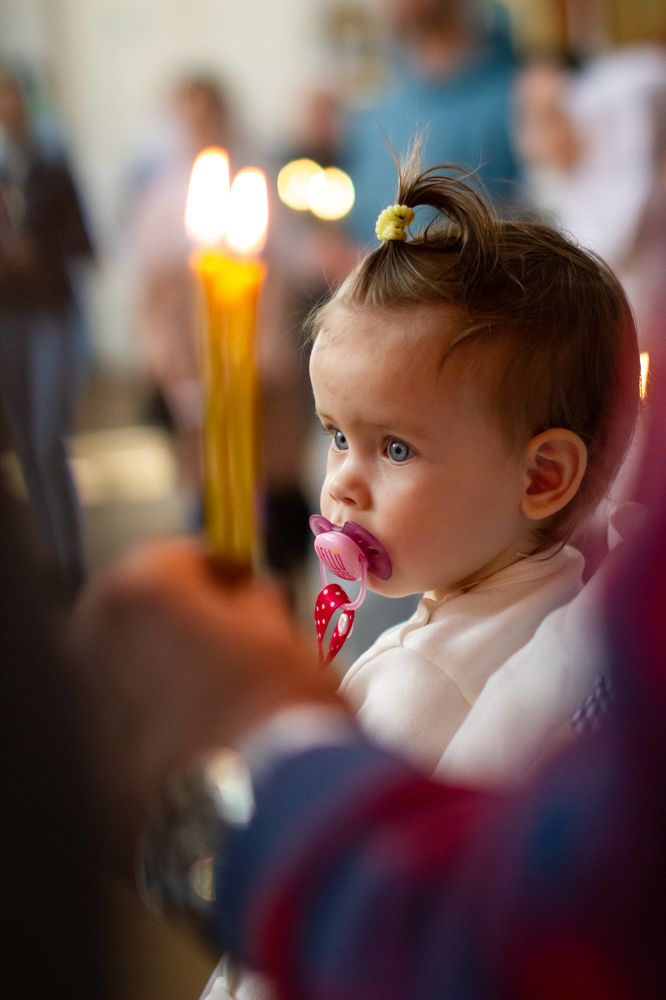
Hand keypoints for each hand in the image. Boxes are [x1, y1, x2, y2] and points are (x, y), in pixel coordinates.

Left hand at [70, 538, 342, 857]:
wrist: (263, 809)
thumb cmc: (277, 711)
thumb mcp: (283, 635)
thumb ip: (255, 604)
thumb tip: (250, 602)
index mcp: (138, 592)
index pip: (179, 558)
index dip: (219, 569)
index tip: (241, 584)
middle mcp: (93, 641)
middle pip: (137, 613)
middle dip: (178, 621)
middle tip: (229, 640)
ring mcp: (84, 707)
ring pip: (123, 672)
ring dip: (159, 674)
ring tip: (213, 698)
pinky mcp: (90, 768)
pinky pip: (120, 730)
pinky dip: (148, 728)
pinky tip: (196, 742)